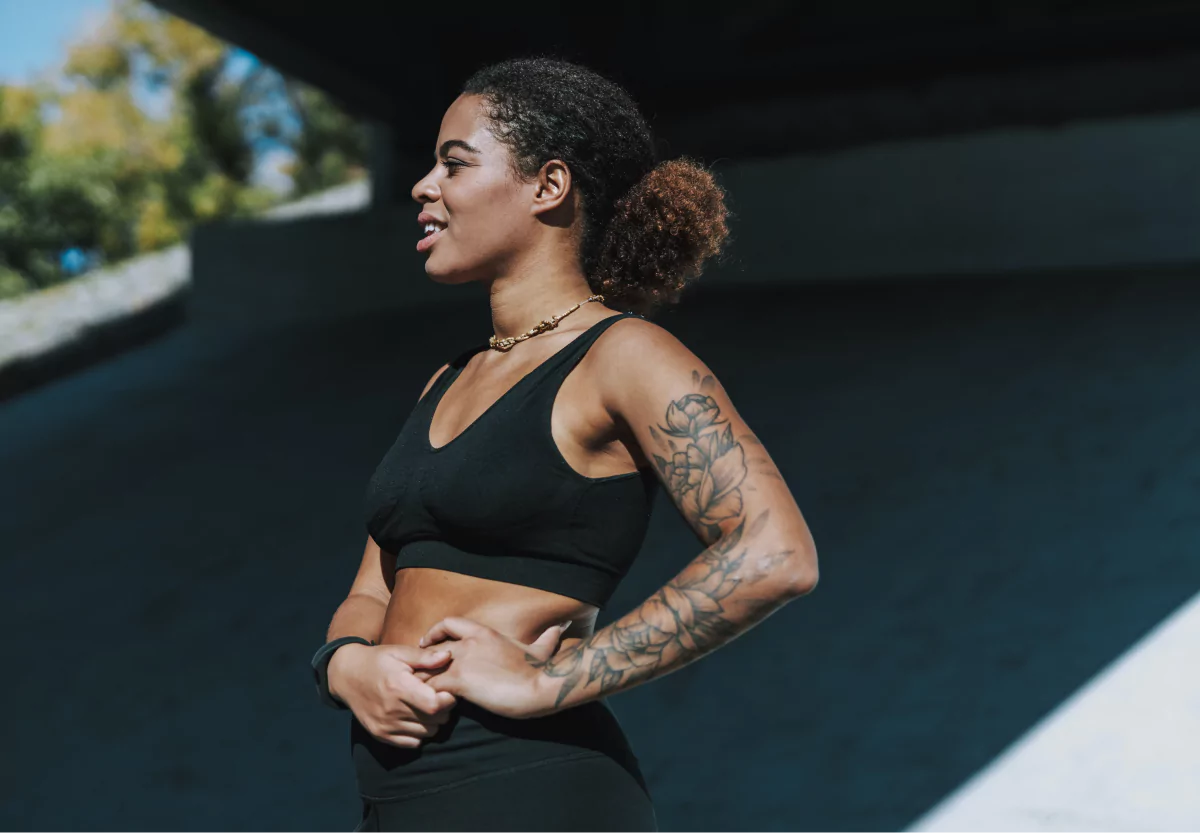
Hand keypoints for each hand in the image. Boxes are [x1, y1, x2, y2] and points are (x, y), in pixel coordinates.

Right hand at [327, 642, 457, 747]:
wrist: (346, 676)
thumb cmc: (377, 661)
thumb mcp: (399, 652)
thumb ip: (425, 657)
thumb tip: (448, 656)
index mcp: (398, 687)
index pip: (435, 705)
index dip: (448, 699)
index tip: (447, 691)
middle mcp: (391, 710)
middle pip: (434, 721)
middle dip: (444, 710)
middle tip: (439, 698)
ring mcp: (385, 725)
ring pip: (427, 733)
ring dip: (433, 722)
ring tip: (427, 706)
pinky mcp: (380, 734)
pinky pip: (412, 743)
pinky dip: (419, 733)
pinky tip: (415, 718)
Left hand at [418, 617, 569, 718]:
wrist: (539, 685)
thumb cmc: (540, 670)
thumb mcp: (541, 649)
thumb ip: (547, 638)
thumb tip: (561, 628)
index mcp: (483, 632)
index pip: (448, 623)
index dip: (435, 633)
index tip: (427, 642)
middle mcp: (468, 643)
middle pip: (432, 649)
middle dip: (423, 662)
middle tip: (418, 676)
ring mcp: (461, 661)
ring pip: (427, 668)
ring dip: (421, 682)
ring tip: (418, 696)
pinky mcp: (458, 681)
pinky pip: (431, 688)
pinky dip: (428, 697)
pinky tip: (432, 708)